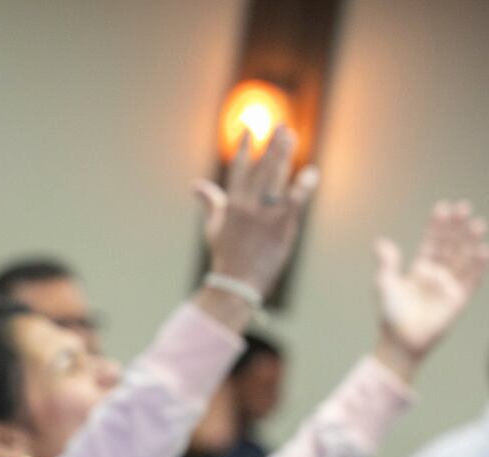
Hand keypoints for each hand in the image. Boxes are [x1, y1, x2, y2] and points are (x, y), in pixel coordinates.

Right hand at [193, 126, 318, 294]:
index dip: (244, 147)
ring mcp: (264, 214)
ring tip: (292, 136)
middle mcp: (247, 205)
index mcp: (231, 204)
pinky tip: (311, 172)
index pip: (238, 169)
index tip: (249, 129)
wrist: (236, 282)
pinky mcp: (281, 225)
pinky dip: (303, 185)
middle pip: (261, 167)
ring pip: (276, 177)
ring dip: (285, 154)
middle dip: (270, 144)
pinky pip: (294, 199)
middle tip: (281, 124)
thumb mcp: (214, 226)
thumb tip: (195, 185)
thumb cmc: (226, 254)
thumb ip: (210, 201)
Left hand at [372, 200, 488, 375]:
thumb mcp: (385, 284)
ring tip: (477, 223)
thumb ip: (388, 263)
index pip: (432, 241)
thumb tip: (380, 241)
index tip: (444, 207)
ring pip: (464, 258)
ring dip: (470, 241)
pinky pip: (472, 279)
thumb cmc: (391, 314)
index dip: (438, 225)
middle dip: (457, 227)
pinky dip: (478, 265)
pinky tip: (484, 249)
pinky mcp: (459, 298)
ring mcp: (450, 285)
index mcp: (420, 268)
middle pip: (451, 245)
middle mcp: (438, 273)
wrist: (401, 341)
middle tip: (464, 207)